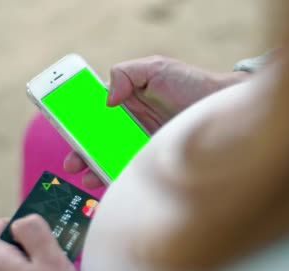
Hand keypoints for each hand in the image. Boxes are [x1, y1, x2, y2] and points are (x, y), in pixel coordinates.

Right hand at [64, 55, 248, 188]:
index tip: (65, 131)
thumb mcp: (156, 68)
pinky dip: (117, 179)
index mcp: (126, 103)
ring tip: (86, 177)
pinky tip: (109, 184)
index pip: (95, 114)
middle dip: (80, 153)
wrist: (223, 109)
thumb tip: (106, 99)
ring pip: (111, 160)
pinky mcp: (155, 163)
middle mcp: (131, 126)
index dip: (77, 123)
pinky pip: (132, 173)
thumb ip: (126, 73)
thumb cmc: (192, 84)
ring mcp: (142, 146)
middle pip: (98, 142)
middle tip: (71, 163)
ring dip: (94, 169)